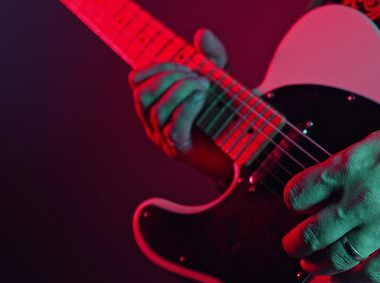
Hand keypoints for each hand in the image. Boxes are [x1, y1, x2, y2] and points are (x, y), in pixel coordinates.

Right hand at [128, 29, 227, 157]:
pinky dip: (187, 108)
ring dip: (180, 91)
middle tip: (196, 76)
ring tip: (203, 86)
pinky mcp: (180, 150)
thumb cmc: (226, 112)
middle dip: (168, 78)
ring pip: (156, 111)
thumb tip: (203, 34)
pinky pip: (174, 128)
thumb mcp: (221, 78)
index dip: (157, 67)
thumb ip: (213, 56)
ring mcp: (164, 137)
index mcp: (156, 101)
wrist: (242, 146)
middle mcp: (154, 121)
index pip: (137, 80)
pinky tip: (201, 98)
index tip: (185, 64)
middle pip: (142, 95)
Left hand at [282, 116, 379, 282]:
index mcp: (353, 164)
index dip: (292, 199)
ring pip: (337, 257)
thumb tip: (331, 184)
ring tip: (310, 265)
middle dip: (294, 244)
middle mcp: (363, 197)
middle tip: (291, 245)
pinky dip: (352, 281)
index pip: (301, 190)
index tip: (294, 203)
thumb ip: (353, 165)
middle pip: (312, 233)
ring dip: (317, 265)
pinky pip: (373, 272)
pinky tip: (343, 279)